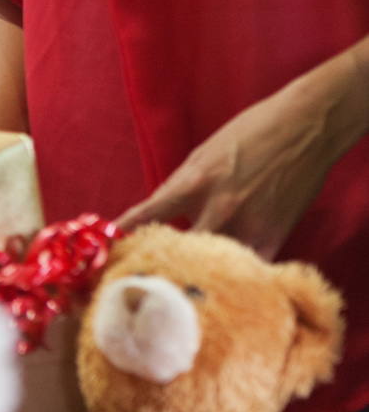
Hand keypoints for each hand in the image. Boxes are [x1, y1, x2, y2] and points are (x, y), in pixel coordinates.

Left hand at [118, 44, 368, 258]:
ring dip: (198, 271)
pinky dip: (234, 273)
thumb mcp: (205, 154)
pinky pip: (248, 266)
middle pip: (180, 248)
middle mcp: (218, 206)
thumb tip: (164, 214)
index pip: (150, 213)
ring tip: (182, 285)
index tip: (108, 249)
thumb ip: (184, 186)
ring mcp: (248, 224)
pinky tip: (225, 279)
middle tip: (147, 275)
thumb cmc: (251, 132)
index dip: (126, 233)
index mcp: (195, 180)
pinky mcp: (275, 235)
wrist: (305, 126)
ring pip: (214, 264)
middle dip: (162, 261)